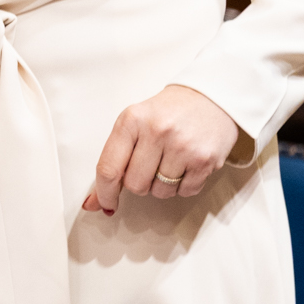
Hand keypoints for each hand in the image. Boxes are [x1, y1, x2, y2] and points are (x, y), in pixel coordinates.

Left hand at [81, 84, 238, 210]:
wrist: (210, 98)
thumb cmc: (167, 113)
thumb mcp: (135, 123)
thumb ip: (113, 160)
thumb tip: (93, 203)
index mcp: (132, 120)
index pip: (109, 168)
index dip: (104, 193)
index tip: (105, 204)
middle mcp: (156, 131)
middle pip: (135, 185)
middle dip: (140, 182)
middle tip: (150, 164)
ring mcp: (182, 146)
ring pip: (160, 192)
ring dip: (163, 185)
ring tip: (171, 160)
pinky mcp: (204, 160)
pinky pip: (185, 192)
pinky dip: (183, 185)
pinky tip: (187, 164)